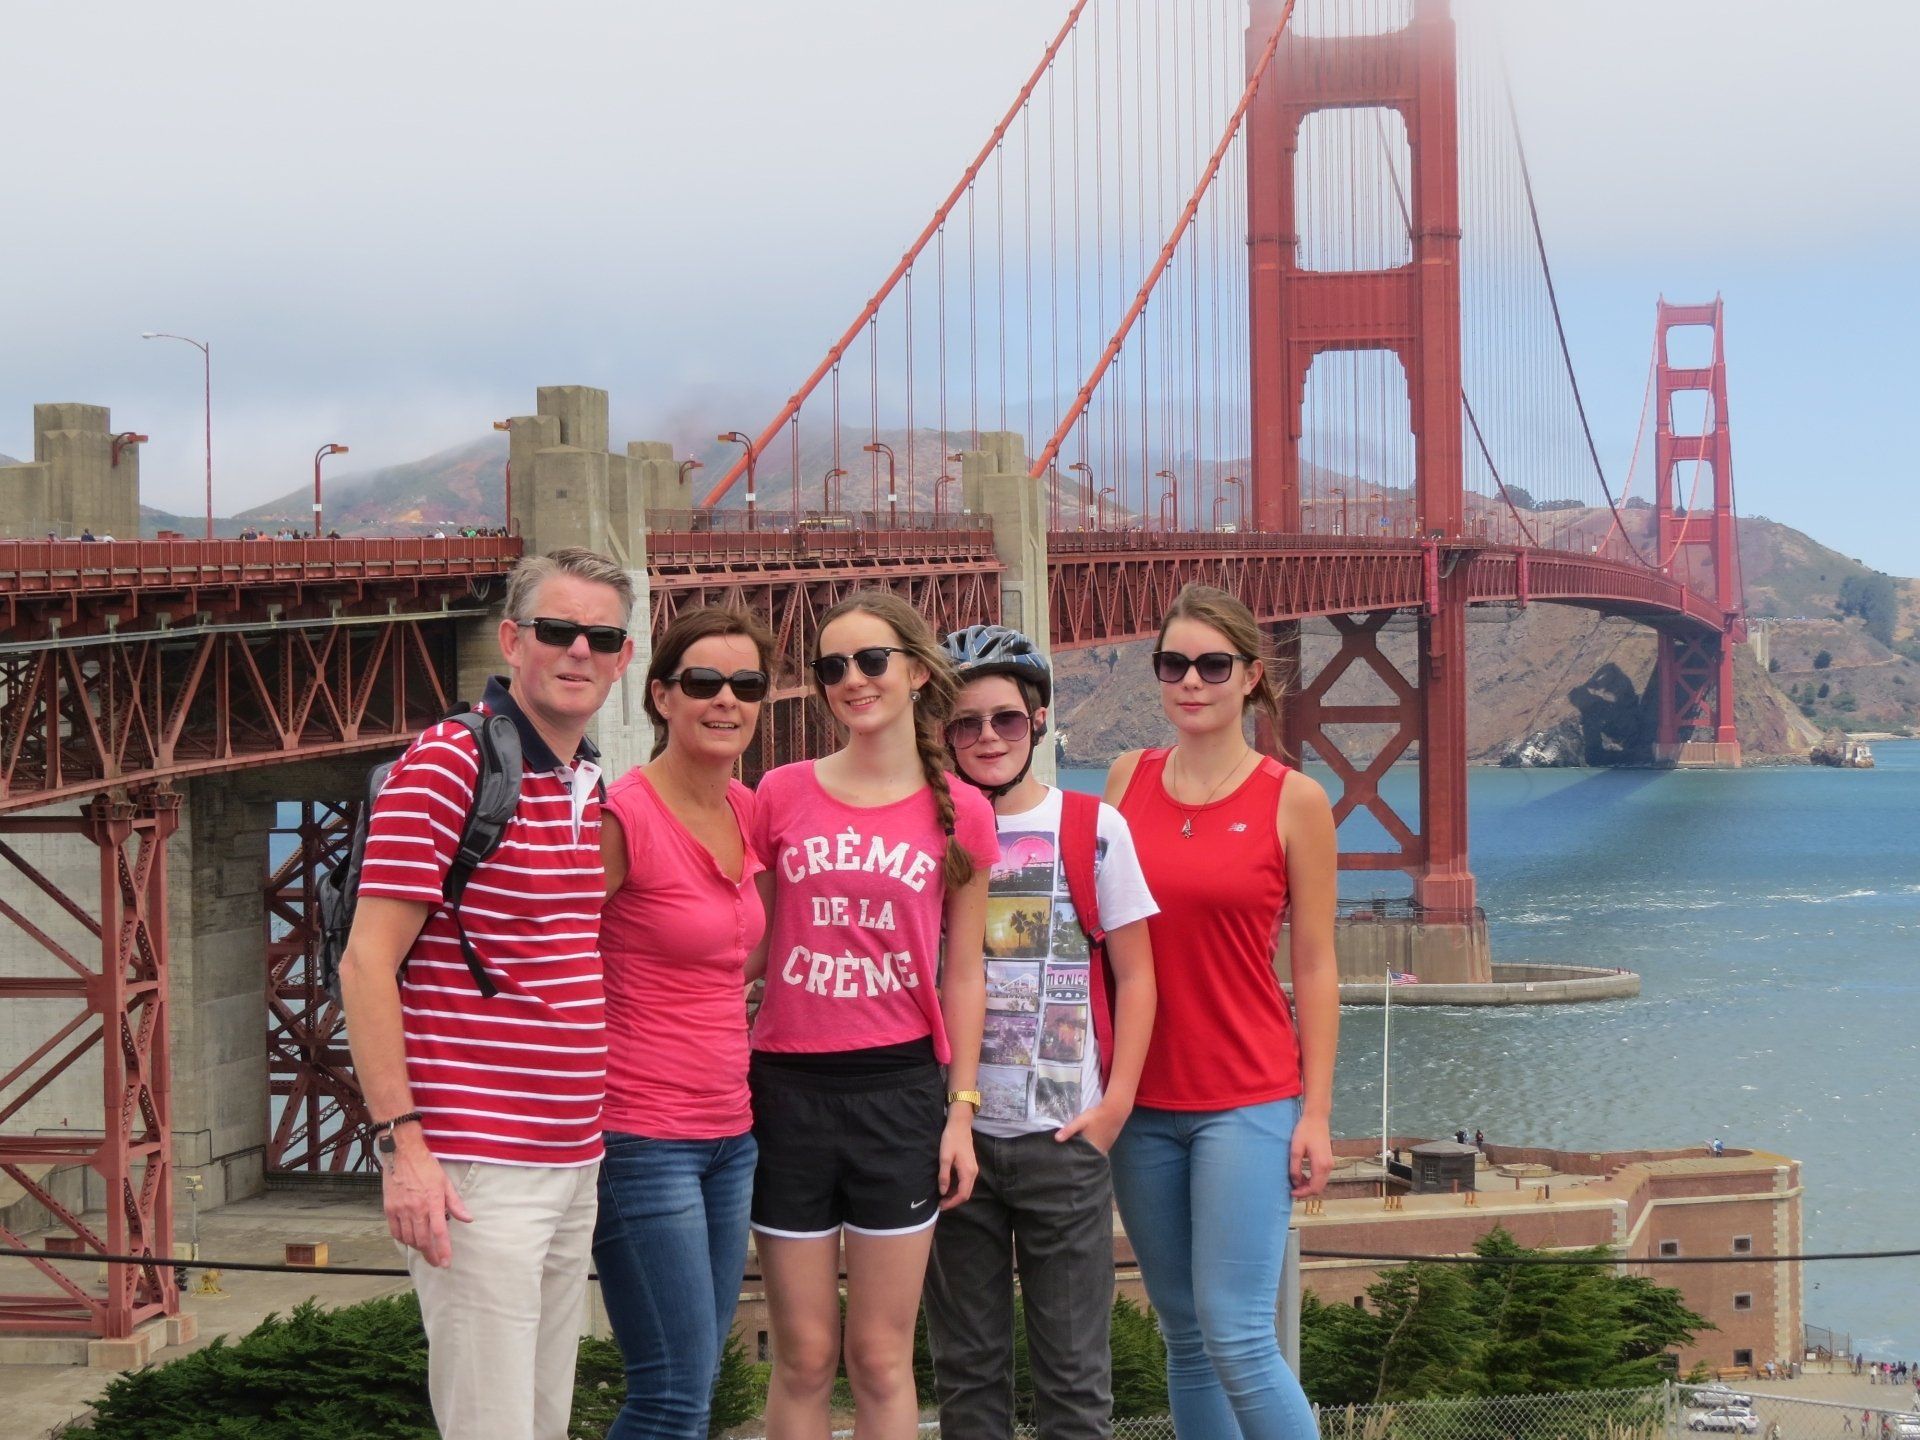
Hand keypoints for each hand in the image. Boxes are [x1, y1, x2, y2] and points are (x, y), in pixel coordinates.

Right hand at [382, 1136, 470, 1266]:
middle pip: (423, 1240)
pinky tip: (409, 1240)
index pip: (439, 1232)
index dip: (443, 1250)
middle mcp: (416, 1208)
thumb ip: (456, 1204)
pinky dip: (403, 1239)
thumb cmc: (427, 1167)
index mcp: (433, 1201)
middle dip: (431, 1255)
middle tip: (436, 1262)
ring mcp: (401, 1209)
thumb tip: (468, 1219)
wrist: (402, 1154)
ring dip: (418, 1248)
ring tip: (425, 1250)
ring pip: (409, 1238)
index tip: (446, 1262)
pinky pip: (395, 1231)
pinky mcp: (389, 1209)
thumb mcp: (445, 1183)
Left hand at [937, 1107, 978, 1209]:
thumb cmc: (951, 1140)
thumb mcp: (944, 1158)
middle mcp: (973, 1173)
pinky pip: (966, 1182)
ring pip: (966, 1188)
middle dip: (954, 1201)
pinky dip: (957, 1188)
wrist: (960, 1125)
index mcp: (968, 1172)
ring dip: (955, 1195)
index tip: (941, 1206)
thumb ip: (944, 1176)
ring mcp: (973, 1169)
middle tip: (940, 1204)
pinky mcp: (971, 1166)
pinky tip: (948, 1187)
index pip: (962, 1194)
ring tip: (942, 1197)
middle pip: (966, 1194)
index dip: (952, 1203)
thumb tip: (943, 1192)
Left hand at [1054, 1099, 1129, 1153]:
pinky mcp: (1107, 1145)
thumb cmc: (1096, 1116)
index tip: (1062, 1158)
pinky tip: (1084, 1144)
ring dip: (1083, 1152)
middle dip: (1076, 1156)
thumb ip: (1069, 1130)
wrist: (1114, 1111)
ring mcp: (1104, 1149)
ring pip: (1090, 1154)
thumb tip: (1056, 1139)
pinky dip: (1090, 1149)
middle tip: (1065, 1155)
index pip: (1078, 1157)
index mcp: (1091, 1147)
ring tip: (1072, 1150)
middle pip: (1084, 1157)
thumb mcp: (1080, 1121)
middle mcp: (1098, 1151)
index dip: (1070, 1158)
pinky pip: (1096, 1150)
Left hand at [1290, 1110, 1332, 1197]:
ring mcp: (1330, 1163)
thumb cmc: (1305, 1131)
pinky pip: (1322, 1176)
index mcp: (1321, 1165)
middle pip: (1319, 1188)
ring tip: (1296, 1183)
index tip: (1291, 1193)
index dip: (1303, 1193)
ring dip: (1309, 1186)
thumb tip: (1296, 1182)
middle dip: (1306, 1191)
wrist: (1317, 1118)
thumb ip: (1295, 1168)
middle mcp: (1328, 1167)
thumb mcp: (1295, 1150)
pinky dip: (1313, 1179)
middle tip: (1293, 1190)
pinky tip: (1303, 1176)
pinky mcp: (1328, 1160)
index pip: (1314, 1188)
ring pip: (1321, 1183)